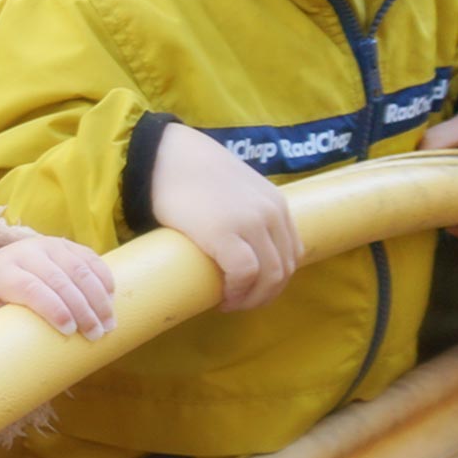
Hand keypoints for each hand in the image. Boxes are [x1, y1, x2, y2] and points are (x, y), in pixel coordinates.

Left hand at [0, 235, 115, 335]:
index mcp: (0, 272)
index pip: (30, 287)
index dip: (52, 307)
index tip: (69, 332)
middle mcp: (22, 252)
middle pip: (59, 278)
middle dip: (82, 307)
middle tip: (96, 335)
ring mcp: (44, 245)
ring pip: (77, 266)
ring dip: (97, 295)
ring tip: (108, 323)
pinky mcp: (61, 244)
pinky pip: (87, 256)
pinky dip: (102, 275)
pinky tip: (111, 296)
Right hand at [149, 124, 302, 309]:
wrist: (165, 155)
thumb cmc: (192, 172)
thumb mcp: (236, 188)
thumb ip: (248, 208)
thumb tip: (241, 241)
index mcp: (276, 203)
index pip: (292, 252)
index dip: (276, 278)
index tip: (253, 287)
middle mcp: (271, 213)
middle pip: (284, 269)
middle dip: (265, 294)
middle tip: (240, 301)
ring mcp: (250, 223)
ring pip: (270, 276)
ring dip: (253, 298)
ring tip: (230, 302)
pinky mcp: (225, 233)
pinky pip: (244, 273)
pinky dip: (237, 292)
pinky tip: (222, 297)